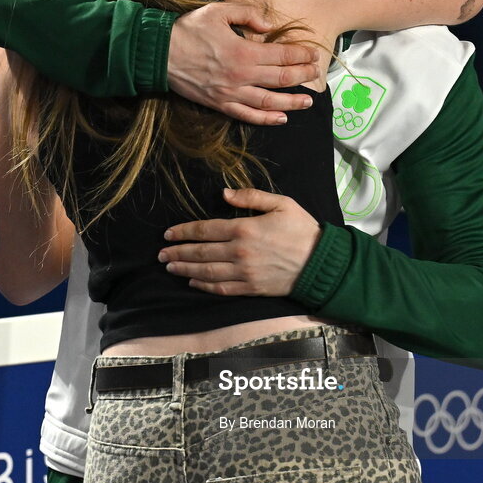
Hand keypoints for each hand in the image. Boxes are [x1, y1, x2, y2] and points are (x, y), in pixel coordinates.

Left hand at [159, 186, 321, 295]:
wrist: (321, 263)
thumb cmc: (302, 230)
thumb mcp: (281, 203)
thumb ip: (251, 196)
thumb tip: (224, 193)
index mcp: (244, 228)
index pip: (205, 230)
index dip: (184, 231)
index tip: (168, 233)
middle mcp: (239, 252)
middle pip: (200, 252)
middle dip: (177, 252)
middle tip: (160, 254)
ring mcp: (244, 273)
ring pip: (206, 272)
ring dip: (185, 269)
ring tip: (169, 267)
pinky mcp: (251, 288)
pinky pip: (221, 288)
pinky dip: (203, 285)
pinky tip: (192, 282)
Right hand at [167, 2, 319, 124]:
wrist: (159, 54)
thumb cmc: (189, 30)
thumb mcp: (218, 11)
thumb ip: (248, 14)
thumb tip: (270, 24)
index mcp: (243, 51)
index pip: (282, 55)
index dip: (302, 55)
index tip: (314, 53)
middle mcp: (241, 75)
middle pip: (282, 79)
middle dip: (303, 76)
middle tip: (317, 73)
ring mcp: (231, 93)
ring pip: (270, 102)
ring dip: (292, 102)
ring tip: (308, 101)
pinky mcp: (220, 104)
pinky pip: (247, 115)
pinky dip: (266, 119)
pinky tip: (282, 118)